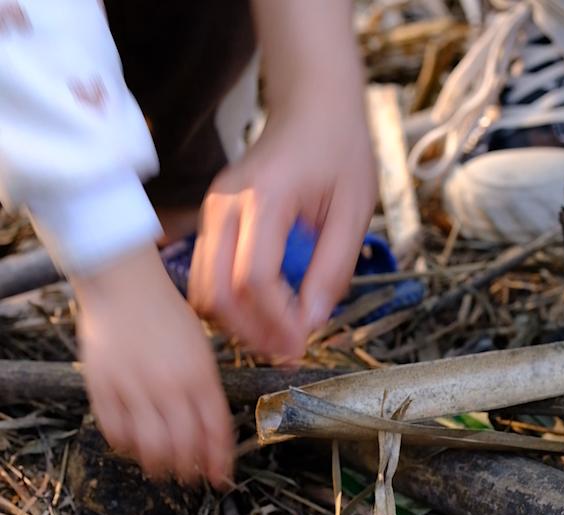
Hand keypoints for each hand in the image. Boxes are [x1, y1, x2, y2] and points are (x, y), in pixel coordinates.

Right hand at [73, 245, 233, 485]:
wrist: (124, 285)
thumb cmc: (166, 314)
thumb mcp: (200, 348)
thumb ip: (206, 389)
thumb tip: (211, 431)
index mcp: (199, 374)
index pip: (216, 430)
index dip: (220, 460)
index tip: (220, 478)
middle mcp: (169, 385)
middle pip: (183, 446)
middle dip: (189, 469)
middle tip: (189, 477)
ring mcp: (134, 387)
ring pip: (150, 446)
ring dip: (158, 466)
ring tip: (161, 469)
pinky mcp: (103, 386)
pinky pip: (116, 431)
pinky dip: (126, 446)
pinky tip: (132, 445)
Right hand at [188, 65, 375, 358]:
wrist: (312, 108)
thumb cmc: (340, 154)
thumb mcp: (355, 211)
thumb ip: (332, 269)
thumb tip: (309, 323)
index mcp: (265, 197)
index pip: (255, 278)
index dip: (276, 322)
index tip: (300, 347)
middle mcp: (226, 204)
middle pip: (218, 291)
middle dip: (251, 332)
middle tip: (286, 353)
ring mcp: (211, 211)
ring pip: (203, 289)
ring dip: (236, 324)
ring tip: (275, 339)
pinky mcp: (209, 220)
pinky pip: (206, 277)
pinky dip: (228, 305)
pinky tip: (261, 315)